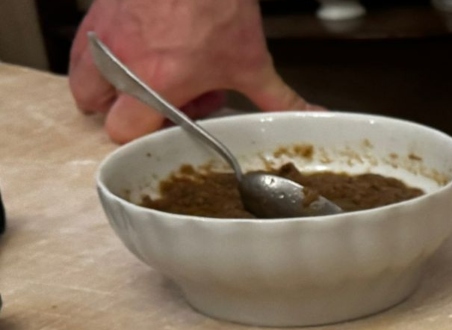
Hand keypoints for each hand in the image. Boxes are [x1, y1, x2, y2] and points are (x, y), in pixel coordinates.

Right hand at [69, 0, 315, 143]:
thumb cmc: (216, 5)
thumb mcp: (251, 61)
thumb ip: (277, 98)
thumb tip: (308, 117)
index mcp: (156, 83)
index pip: (123, 131)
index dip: (141, 133)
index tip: (163, 126)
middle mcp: (121, 62)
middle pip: (96, 108)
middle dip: (122, 110)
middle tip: (155, 99)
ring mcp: (103, 37)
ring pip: (83, 77)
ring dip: (106, 83)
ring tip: (141, 74)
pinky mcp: (95, 16)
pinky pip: (83, 46)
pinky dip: (100, 53)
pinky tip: (134, 47)